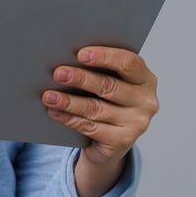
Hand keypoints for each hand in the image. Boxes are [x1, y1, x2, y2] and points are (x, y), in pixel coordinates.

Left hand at [40, 47, 159, 164]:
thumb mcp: (110, 84)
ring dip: (69, 101)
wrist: (110, 142)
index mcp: (145, 79)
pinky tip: (54, 112)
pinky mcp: (123, 142)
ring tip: (49, 96)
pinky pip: (91, 128)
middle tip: (58, 74)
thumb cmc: (107, 102)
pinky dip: (69, 119)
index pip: (129, 62)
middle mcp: (146, 101)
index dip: (105, 57)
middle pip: (109, 86)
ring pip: (96, 108)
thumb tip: (65, 58)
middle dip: (81, 79)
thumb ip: (99, 71)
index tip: (80, 54)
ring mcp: (137, 123)